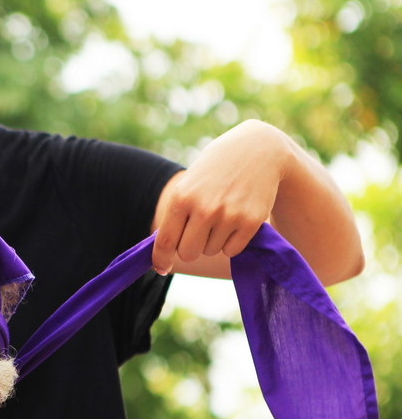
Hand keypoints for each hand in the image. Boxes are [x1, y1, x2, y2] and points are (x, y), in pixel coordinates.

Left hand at [152, 120, 291, 275]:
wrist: (256, 150)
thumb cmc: (214, 171)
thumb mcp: (189, 185)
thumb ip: (176, 215)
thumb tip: (164, 251)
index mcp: (181, 198)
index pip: (165, 241)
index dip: (161, 260)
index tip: (161, 269)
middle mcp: (204, 208)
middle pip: (187, 253)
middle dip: (189, 249)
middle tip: (197, 234)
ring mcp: (229, 215)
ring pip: (211, 251)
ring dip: (212, 241)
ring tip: (221, 214)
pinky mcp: (251, 221)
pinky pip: (232, 250)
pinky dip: (231, 242)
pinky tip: (235, 219)